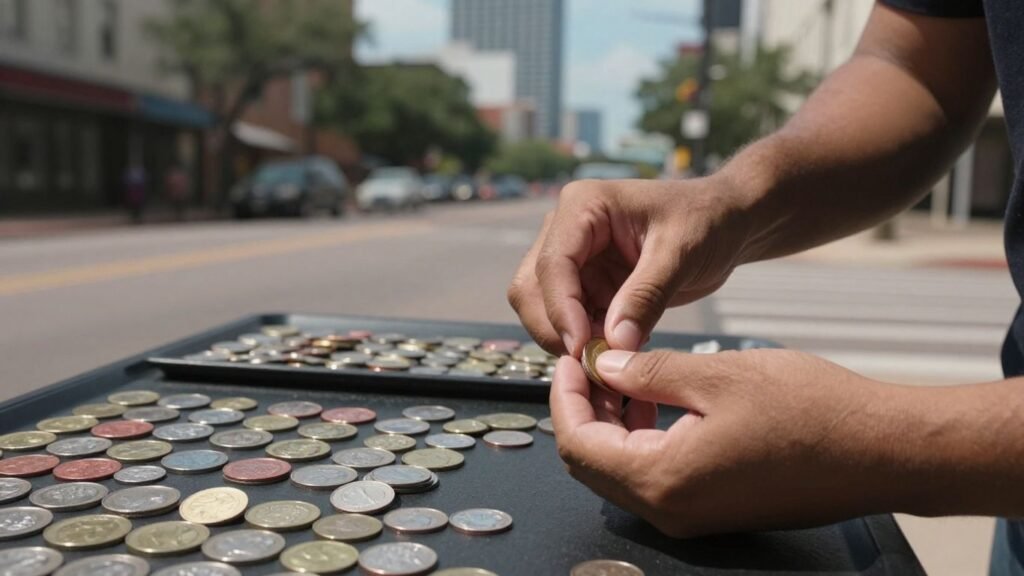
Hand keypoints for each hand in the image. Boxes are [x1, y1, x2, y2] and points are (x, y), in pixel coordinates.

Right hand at [507, 176, 752, 356]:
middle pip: (531, 289)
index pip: (553, 264)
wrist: (724, 222)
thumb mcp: (681, 253)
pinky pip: (569, 322)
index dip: (561, 309)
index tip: (582, 348)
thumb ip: (646, 296)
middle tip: (593, 361)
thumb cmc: (706, 220)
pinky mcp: (585, 285)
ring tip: (612, 356)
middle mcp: (565, 230)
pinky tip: (618, 351)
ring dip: (568, 339)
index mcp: (582, 205)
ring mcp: (572, 259)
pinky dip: (585, 342)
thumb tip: (615, 344)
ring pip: (541, 310)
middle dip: (555, 329)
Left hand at [550, 348, 906, 537]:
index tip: (572, 356)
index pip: (576, 443)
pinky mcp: (714, 509)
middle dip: (582, 409)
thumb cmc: (810, 411)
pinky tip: (657, 400)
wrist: (883, 451)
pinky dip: (641, 439)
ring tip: (624, 373)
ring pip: (621, 470)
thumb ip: (648, 372)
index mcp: (662, 480)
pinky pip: (655, 477)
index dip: (565, 395)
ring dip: (611, 423)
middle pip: (591, 463)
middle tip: (592, 361)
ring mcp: (693, 516)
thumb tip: (603, 367)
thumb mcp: (716, 375)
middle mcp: (670, 511)